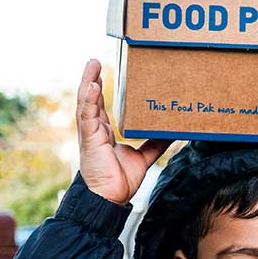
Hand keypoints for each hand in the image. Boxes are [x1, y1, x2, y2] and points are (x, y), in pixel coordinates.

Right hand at [76, 58, 170, 203]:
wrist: (111, 197)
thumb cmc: (120, 180)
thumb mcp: (143, 158)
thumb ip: (154, 145)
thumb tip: (171, 135)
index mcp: (103, 132)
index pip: (100, 105)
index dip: (101, 89)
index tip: (103, 73)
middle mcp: (94, 129)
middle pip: (90, 98)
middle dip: (91, 79)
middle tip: (95, 61)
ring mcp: (90, 133)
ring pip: (86, 102)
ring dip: (87, 81)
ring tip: (91, 64)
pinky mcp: (89, 138)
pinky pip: (87, 115)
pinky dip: (89, 99)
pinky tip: (93, 85)